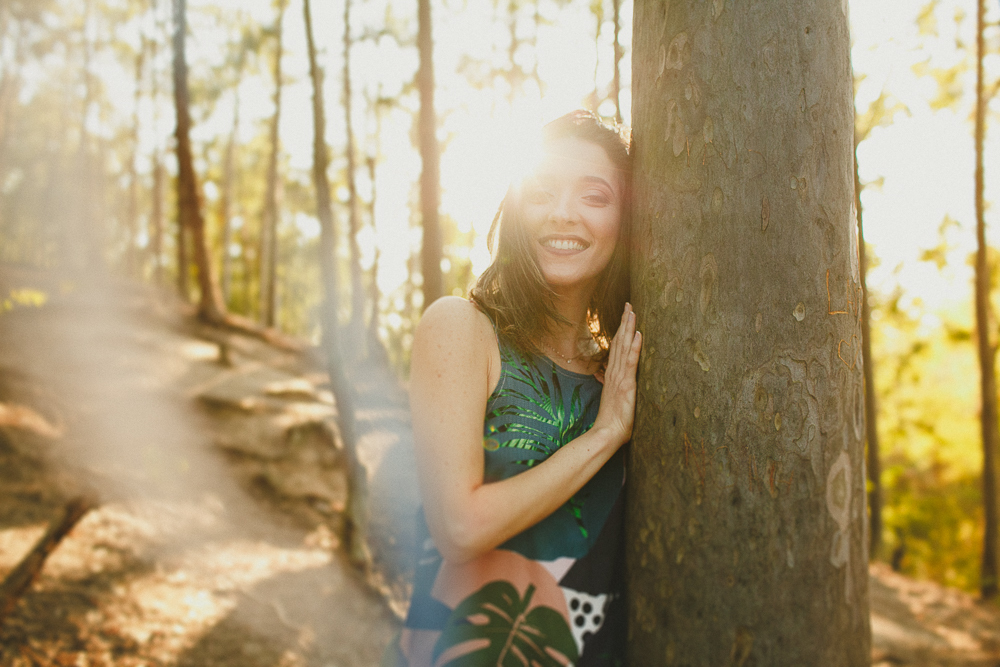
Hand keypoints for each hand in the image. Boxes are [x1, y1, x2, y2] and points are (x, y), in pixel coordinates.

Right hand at [593, 302, 641, 447]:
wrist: (606, 435)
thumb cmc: (612, 422)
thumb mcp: (613, 400)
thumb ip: (612, 387)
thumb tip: (609, 379)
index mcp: (612, 376)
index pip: (616, 348)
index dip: (620, 331)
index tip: (625, 316)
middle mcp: (614, 373)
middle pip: (619, 342)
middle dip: (624, 323)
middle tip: (628, 304)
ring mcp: (619, 377)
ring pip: (624, 347)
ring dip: (628, 328)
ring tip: (632, 311)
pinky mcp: (626, 385)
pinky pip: (631, 362)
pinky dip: (635, 347)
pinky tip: (638, 334)